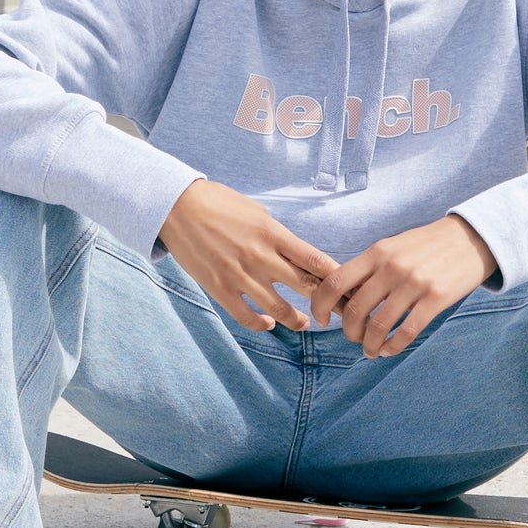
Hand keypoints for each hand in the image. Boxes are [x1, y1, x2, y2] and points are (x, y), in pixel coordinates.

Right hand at [159, 179, 338, 332]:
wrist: (177, 207)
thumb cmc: (219, 203)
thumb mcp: (257, 211)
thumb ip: (277, 235)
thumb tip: (295, 253)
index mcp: (274, 234)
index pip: (316, 260)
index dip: (338, 278)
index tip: (349, 288)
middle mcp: (262, 256)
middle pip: (306, 287)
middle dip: (327, 303)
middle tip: (338, 313)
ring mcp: (240, 275)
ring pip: (280, 309)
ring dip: (297, 320)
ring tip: (305, 323)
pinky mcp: (220, 288)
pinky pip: (247, 316)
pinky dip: (262, 324)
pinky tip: (269, 323)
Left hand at [310, 214, 497, 357]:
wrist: (472, 238)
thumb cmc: (428, 245)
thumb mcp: (394, 246)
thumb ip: (370, 268)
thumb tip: (345, 296)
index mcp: (376, 253)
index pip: (335, 282)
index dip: (320, 305)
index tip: (322, 319)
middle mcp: (391, 267)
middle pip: (354, 310)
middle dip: (349, 332)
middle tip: (354, 339)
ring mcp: (414, 283)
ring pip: (378, 326)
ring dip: (369, 345)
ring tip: (371, 351)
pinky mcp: (435, 298)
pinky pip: (406, 332)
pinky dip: (393, 347)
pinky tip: (390, 349)